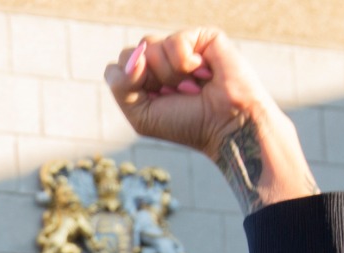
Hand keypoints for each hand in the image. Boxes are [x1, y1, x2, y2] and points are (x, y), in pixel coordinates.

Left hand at [105, 28, 318, 213]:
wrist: (227, 125)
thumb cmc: (186, 124)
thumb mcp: (141, 116)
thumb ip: (120, 86)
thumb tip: (134, 56)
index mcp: (144, 78)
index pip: (117, 68)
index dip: (130, 86)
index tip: (156, 102)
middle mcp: (161, 59)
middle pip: (130, 53)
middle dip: (149, 80)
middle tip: (175, 94)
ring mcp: (181, 47)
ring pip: (149, 44)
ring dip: (169, 74)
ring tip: (191, 86)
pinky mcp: (202, 37)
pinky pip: (175, 40)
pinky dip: (186, 63)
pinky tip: (203, 73)